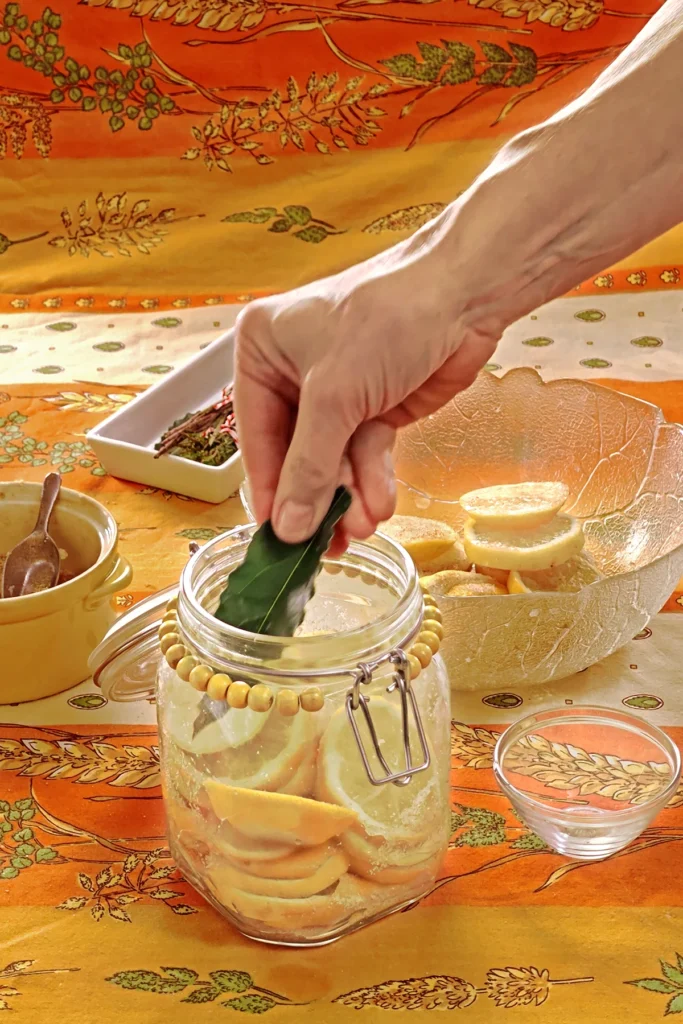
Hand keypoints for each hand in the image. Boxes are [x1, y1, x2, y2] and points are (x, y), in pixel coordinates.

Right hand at [234, 213, 499, 544]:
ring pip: (334, 460)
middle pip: (296, 453)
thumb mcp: (335, 396)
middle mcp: (293, 371)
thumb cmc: (388, 317)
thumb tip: (288, 528)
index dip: (268, 488)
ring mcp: (337, 391)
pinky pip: (364, 454)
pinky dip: (372, 480)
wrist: (467, 293)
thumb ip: (309, 468)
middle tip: (325, 545)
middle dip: (317, 498)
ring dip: (348, 497)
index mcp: (262, 350)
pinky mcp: (375, 405)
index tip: (276, 535)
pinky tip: (379, 505)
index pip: (256, 434)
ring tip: (361, 528)